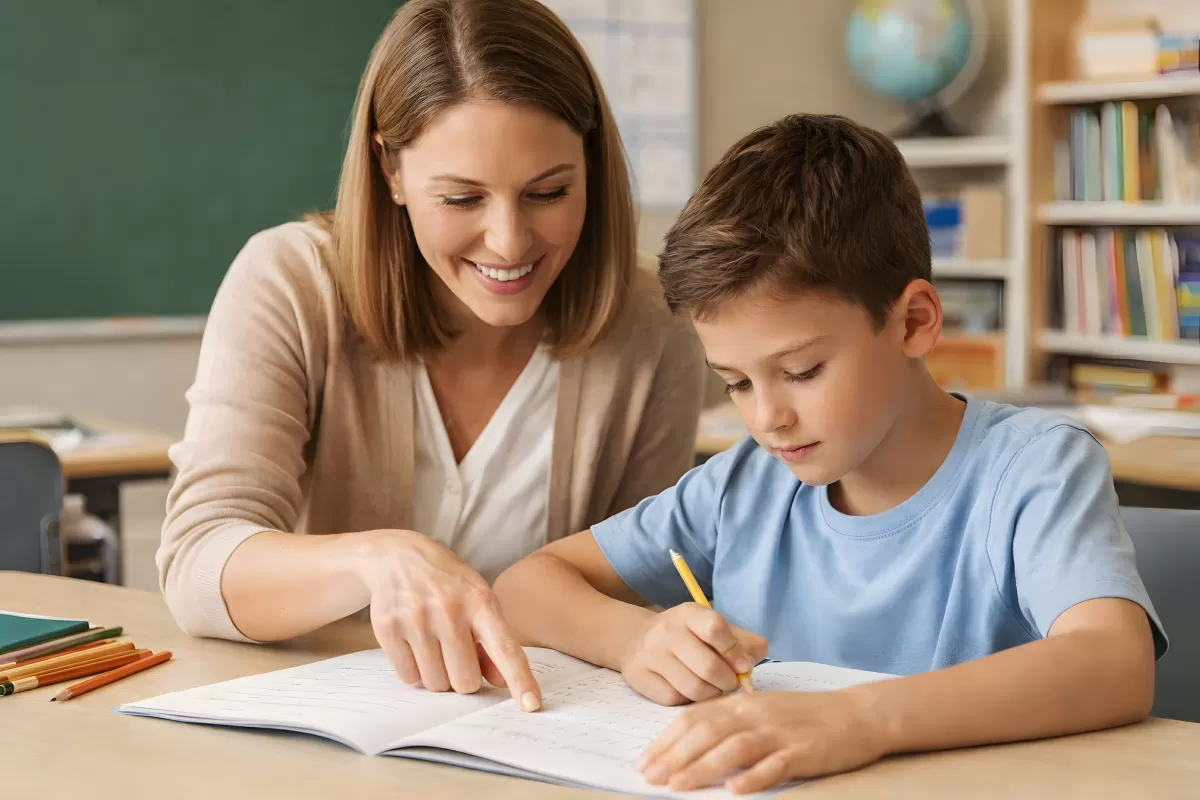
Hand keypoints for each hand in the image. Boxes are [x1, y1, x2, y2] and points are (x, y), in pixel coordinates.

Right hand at [355, 529, 540, 710]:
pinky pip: (409, 677)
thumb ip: (492, 641)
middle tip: (457, 656)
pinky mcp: (388, 627)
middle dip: (463, 678)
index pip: (506, 649)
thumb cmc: (448, 584)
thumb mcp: (478, 601)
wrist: (399, 556)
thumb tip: (502, 681)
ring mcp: (416, 618)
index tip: (531, 705)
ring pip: (436, 683)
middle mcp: (449, 609)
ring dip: (438, 676)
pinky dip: (414, 670)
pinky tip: (414, 644)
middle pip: (466, 681)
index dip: (520, 680)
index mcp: (480, 602)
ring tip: (434, 647)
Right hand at [620, 603, 767, 705]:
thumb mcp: (715, 628)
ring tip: (713, 688)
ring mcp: (650, 654)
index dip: (735, 652)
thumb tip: (749, 666)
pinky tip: (689, 691)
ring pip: (694, 688)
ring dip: (711, 694)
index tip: (744, 666)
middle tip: (730, 683)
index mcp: (689, 613)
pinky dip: (688, 701)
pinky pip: (674, 699)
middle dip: (728, 682)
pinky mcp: (638, 676)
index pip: (715, 628)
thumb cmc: (689, 637)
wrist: (639, 639)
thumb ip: (743, 643)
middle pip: (708, 667)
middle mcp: (666, 630)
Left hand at [636, 688, 886, 792]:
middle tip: (649, 776)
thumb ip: (730, 723)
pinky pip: (775, 765)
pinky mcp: (803, 752)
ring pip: (733, 749)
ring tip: (678, 785)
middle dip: (674, 756)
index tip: (644, 760)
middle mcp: (756, 715)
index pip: (695, 718)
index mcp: (743, 704)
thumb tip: (692, 744)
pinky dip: (754, 777)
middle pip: (707, 733)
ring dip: (702, 767)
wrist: (858, 714)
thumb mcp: (763, 710)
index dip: (667, 739)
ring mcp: (779, 734)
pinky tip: (735, 790)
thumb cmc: (806, 716)